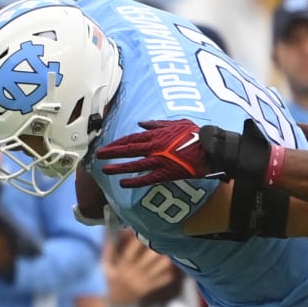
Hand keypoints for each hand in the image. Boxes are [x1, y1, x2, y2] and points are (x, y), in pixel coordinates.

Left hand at [96, 119, 216, 186]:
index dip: (117, 142)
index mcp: (156, 134)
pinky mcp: (167, 173)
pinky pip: (148, 178)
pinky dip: (135, 181)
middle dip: (112, 152)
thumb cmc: (196, 134)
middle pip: (128, 150)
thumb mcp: (177, 123)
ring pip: (134, 164)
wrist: (210, 148)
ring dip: (119, 167)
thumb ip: (157, 123)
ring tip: (105, 170)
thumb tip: (142, 124)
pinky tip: (123, 183)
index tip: (106, 145)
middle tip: (98, 156)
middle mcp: (154, 147)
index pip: (131, 138)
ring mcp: (159, 161)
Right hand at [103, 232, 177, 306]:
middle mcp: (134, 273)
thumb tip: (109, 229)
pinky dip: (170, 272)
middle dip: (157, 247)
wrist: (114, 302)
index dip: (138, 239)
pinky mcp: (150, 288)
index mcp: (122, 265)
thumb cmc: (109, 279)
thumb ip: (108, 247)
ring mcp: (143, 281)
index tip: (144, 230)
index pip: (132, 250)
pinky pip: (164, 280)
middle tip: (163, 237)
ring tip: (169, 249)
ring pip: (160, 268)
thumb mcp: (105, 264)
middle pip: (150, 258)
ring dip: (166, 258)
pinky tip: (171, 265)